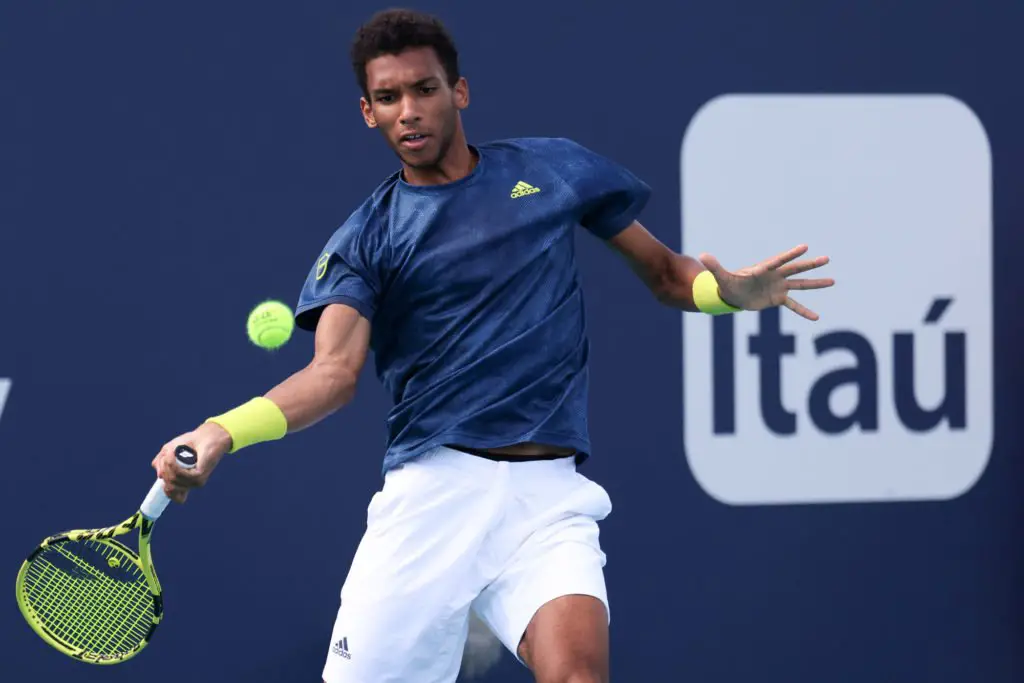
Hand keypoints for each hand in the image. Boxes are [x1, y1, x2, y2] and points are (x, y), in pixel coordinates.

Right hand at [151, 422, 232, 503]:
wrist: (207, 435)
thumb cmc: (190, 443)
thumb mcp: (169, 452)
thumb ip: (161, 463)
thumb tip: (160, 476)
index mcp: (186, 482)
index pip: (176, 497)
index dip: (166, 490)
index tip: (162, 475)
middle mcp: (191, 484)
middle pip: (169, 487)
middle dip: (163, 471)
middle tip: (166, 456)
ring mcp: (196, 481)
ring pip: (172, 480)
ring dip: (166, 466)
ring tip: (170, 453)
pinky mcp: (199, 475)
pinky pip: (179, 475)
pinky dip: (172, 464)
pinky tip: (171, 455)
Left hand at [699, 244, 833, 320]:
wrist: (731, 295)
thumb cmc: (727, 284)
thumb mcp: (721, 277)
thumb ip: (714, 267)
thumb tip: (702, 256)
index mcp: (763, 269)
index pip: (778, 261)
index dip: (790, 254)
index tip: (804, 247)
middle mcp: (774, 276)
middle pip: (795, 269)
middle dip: (810, 265)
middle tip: (827, 259)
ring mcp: (778, 287)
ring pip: (800, 284)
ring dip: (815, 283)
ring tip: (833, 281)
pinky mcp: (777, 299)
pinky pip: (794, 305)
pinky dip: (804, 311)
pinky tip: (816, 317)